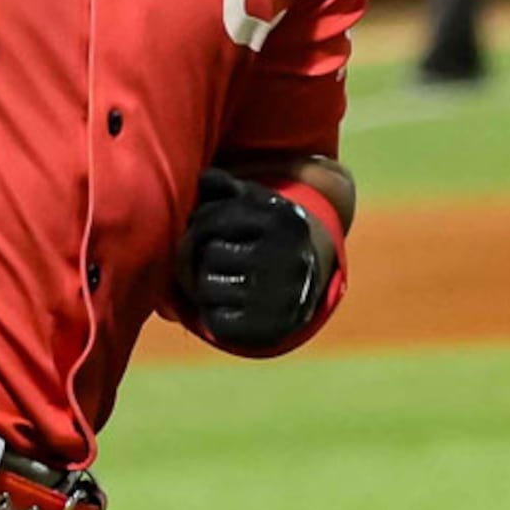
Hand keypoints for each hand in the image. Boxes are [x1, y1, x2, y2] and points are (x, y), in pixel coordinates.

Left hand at [174, 169, 323, 348]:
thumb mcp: (255, 202)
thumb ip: (225, 187)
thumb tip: (206, 179)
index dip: (200, 223)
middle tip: (219, 257)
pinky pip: (216, 320)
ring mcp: (281, 297)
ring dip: (208, 284)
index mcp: (283, 220)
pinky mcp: (269, 329)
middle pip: (210, 253)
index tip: (208, 226)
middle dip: (205, 255)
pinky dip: (215, 313)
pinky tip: (234, 304)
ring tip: (229, 279)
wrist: (309, 278)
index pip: (211, 219)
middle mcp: (288, 258)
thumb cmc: (268, 232)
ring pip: (208, 287)